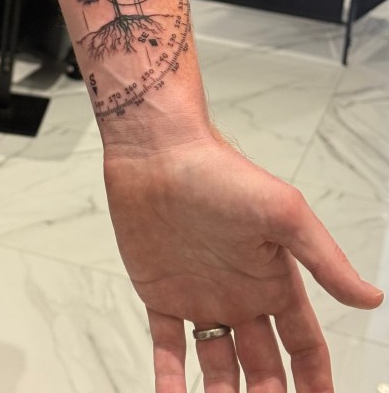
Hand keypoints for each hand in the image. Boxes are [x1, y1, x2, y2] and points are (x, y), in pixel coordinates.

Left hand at [103, 133, 383, 391]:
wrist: (156, 153)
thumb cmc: (220, 173)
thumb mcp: (283, 213)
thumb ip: (324, 259)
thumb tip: (371, 298)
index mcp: (273, 278)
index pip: (303, 343)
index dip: (314, 378)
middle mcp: (241, 293)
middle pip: (263, 365)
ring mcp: (201, 296)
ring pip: (218, 366)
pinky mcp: (161, 295)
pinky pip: (167, 350)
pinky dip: (170, 382)